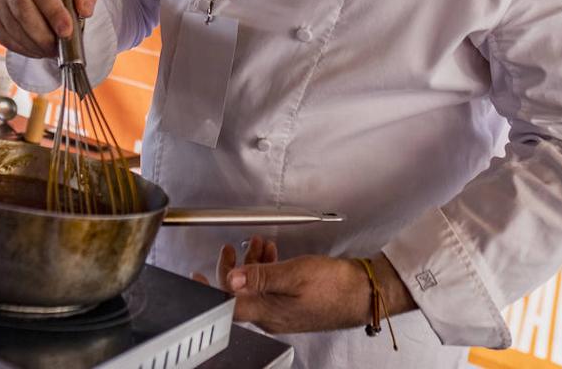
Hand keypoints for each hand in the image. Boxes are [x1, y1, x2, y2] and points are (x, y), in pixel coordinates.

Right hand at [0, 0, 97, 57]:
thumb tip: (84, 10)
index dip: (53, 11)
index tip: (66, 31)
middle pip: (23, 11)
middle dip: (43, 35)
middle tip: (59, 48)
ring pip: (14, 27)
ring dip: (35, 44)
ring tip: (51, 50)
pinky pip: (6, 39)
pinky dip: (24, 49)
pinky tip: (38, 50)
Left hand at [193, 239, 414, 334]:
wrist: (364, 293)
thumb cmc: (335, 286)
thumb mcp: (294, 273)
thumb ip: (261, 276)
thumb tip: (233, 279)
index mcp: (267, 312)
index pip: (227, 306)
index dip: (210, 291)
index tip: (197, 278)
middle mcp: (271, 316)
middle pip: (238, 294)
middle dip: (232, 268)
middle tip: (229, 248)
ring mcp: (282, 311)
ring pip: (254, 288)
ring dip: (251, 263)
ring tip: (257, 244)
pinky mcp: (292, 305)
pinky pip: (270, 288)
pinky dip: (266, 268)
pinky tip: (272, 253)